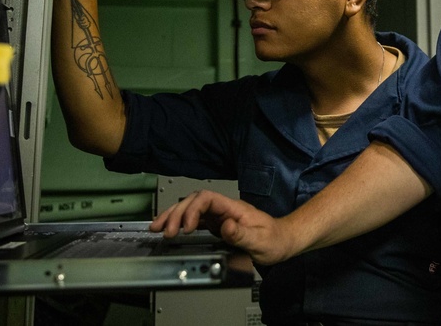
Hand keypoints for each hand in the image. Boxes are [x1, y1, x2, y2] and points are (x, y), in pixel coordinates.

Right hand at [150, 190, 296, 264]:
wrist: (283, 242)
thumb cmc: (275, 240)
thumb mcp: (261, 240)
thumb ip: (242, 234)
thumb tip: (225, 226)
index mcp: (234, 208)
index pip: (207, 199)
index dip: (193, 210)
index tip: (187, 226)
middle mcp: (226, 209)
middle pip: (195, 201)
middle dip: (177, 213)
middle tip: (164, 230)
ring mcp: (221, 216)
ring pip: (192, 209)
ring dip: (174, 216)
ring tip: (157, 227)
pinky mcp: (218, 225)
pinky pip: (195, 220)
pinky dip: (181, 224)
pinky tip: (171, 229)